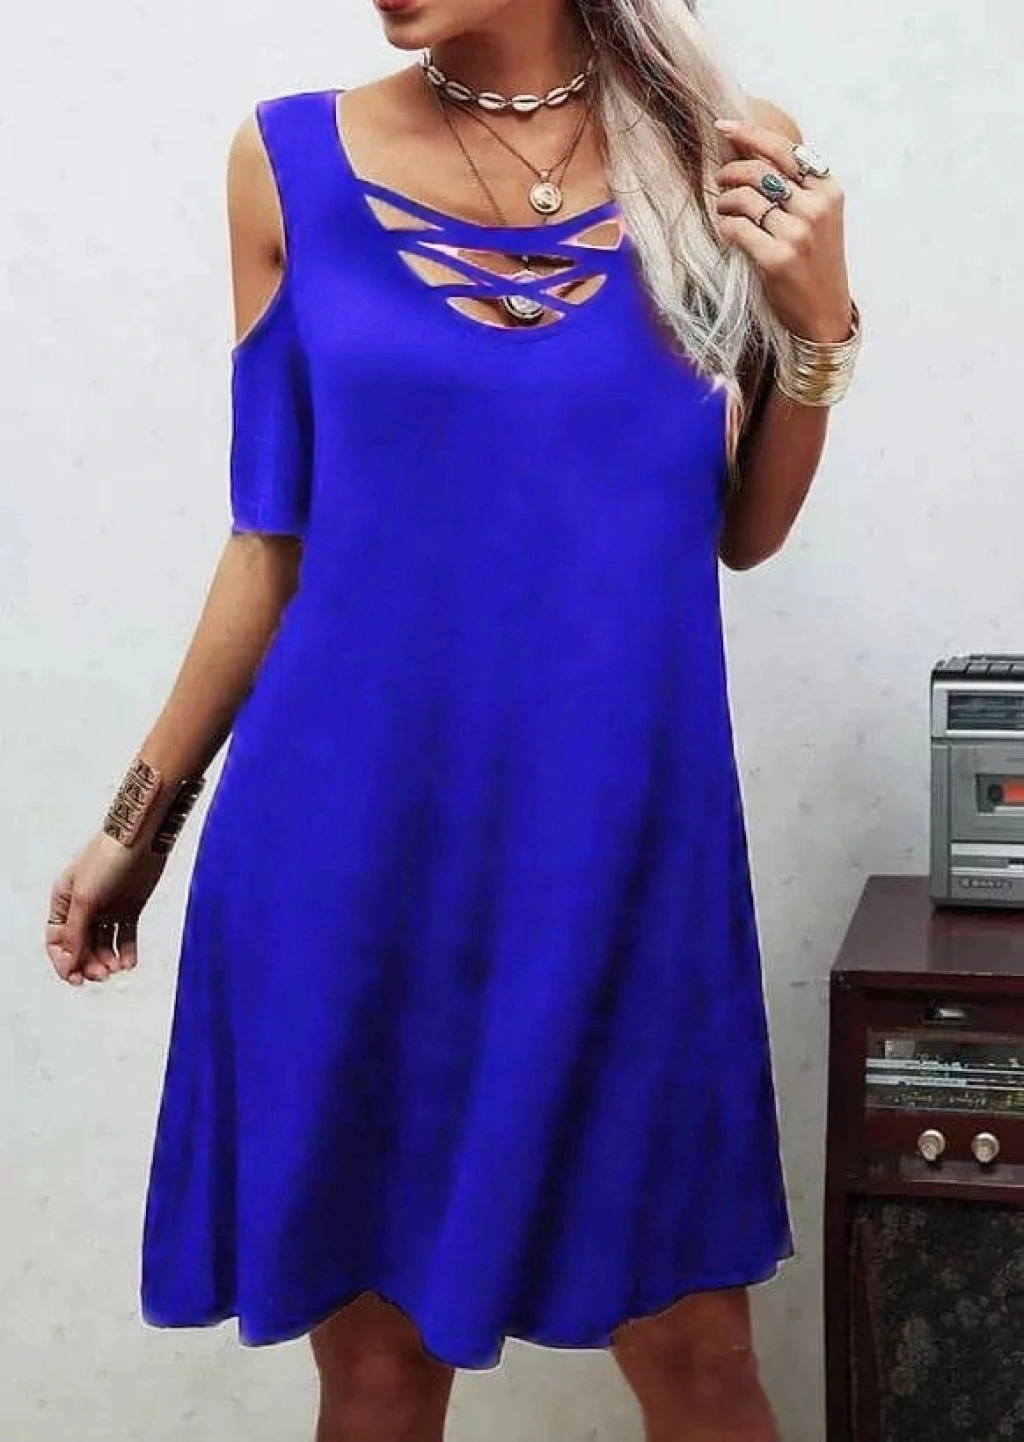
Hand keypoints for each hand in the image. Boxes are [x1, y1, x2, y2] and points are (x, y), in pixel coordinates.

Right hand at [45, 830, 168, 985]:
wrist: (142, 839)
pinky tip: (129, 962)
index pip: (57, 940)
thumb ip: (76, 933)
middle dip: (89, 963)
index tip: (76, 978)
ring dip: (108, 960)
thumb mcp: (85, 899)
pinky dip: (126, 951)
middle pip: (81, 945)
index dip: (64, 961)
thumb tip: (69, 964)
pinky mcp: (129, 908)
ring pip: (103, 944)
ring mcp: (107, 908)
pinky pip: (125, 936)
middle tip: (102, 975)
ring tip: (117, 968)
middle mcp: (84, 907)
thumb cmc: (107, 859)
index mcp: (64, 901)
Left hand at [712, 116, 851, 343]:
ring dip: (724, 202)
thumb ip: (794, 186)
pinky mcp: (777, 259)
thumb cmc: (814, 263)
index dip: (749, 134)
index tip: (723, 127)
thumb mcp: (817, 218)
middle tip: (719, 181)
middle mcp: (815, 208)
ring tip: (724, 211)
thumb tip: (749, 149)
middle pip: (759, 170)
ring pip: (744, 198)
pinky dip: (724, 227)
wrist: (824, 313)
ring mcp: (797, 234)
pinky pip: (735, 228)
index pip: (784, 150)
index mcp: (828, 191)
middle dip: (730, 171)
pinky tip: (727, 232)